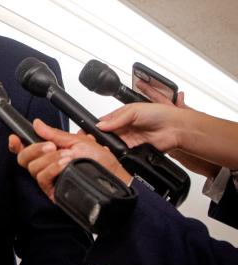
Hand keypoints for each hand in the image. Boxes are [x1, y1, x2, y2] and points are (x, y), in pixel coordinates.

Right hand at [9, 120, 130, 201]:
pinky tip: (63, 164)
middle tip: (51, 145)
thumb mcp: (78, 141)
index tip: (14, 138)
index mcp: (50, 152)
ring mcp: (50, 179)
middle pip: (23, 158)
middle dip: (34, 149)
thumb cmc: (102, 161)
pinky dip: (52, 168)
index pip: (25, 149)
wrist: (114, 178)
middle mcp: (47, 166)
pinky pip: (42, 179)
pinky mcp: (53, 191)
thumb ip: (55, 134)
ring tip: (66, 156)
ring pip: (33, 168)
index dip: (16, 144)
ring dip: (49, 159)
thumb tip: (37, 124)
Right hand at [96, 101, 221, 176]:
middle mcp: (125, 128)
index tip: (88, 130)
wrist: (175, 128)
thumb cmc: (160, 114)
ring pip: (112, 145)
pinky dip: (118, 152)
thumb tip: (100, 125)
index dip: (97, 126)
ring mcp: (129, 140)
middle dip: (100, 137)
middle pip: (106, 135)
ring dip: (108, 145)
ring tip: (104, 144)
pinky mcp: (134, 150)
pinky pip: (122, 153)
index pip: (104, 122)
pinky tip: (115, 150)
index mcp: (122, 116)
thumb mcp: (134, 111)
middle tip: (94, 138)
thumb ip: (116, 119)